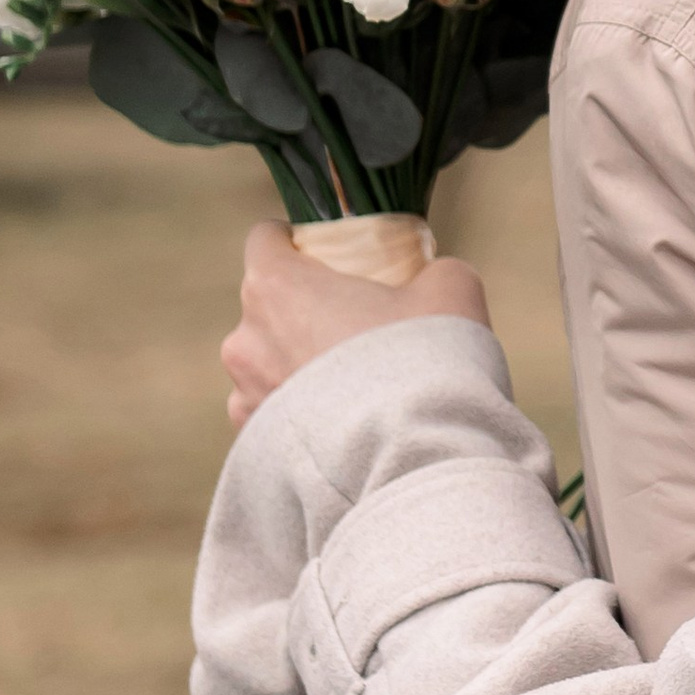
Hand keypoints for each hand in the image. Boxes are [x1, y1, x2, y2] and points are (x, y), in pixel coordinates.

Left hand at [221, 220, 489, 425]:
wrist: (417, 455)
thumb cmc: (425, 360)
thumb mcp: (450, 287)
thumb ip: (430, 272)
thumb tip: (430, 281)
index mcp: (275, 285)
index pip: (265, 239)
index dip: (298, 242)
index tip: (331, 258)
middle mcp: (244, 338)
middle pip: (268, 306)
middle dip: (305, 311)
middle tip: (359, 327)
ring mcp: (244, 396)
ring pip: (268, 364)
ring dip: (300, 367)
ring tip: (356, 386)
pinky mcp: (255, 446)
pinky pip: (275, 416)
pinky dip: (302, 415)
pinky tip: (346, 424)